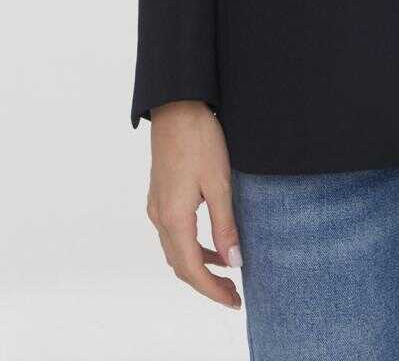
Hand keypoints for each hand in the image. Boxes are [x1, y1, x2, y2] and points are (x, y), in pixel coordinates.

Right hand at [146, 100, 242, 309]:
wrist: (177, 106)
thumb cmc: (199, 139)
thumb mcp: (219, 182)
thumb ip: (225, 224)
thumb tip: (234, 261)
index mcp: (173, 217)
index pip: (192, 268)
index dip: (212, 290)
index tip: (234, 301)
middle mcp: (159, 216)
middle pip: (180, 265)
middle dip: (206, 284)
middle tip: (233, 294)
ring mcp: (157, 206)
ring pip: (175, 250)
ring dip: (199, 266)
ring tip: (227, 273)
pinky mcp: (160, 195)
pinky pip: (173, 234)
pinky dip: (192, 247)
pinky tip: (213, 243)